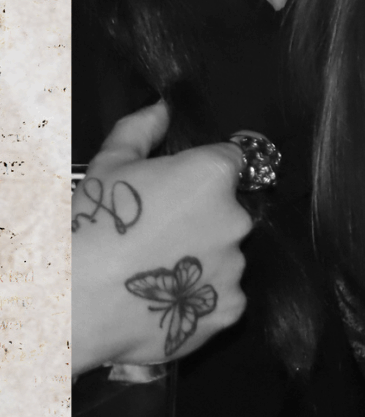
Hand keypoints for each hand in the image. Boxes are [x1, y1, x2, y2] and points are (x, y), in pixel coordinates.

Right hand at [72, 101, 253, 376]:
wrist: (78, 301)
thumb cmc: (92, 225)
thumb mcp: (109, 164)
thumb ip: (142, 129)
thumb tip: (162, 108)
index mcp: (212, 175)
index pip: (234, 161)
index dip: (206, 174)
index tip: (183, 190)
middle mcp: (235, 217)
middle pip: (230, 211)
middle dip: (203, 218)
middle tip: (158, 234)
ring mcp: (235, 266)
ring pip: (226, 254)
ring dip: (203, 258)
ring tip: (156, 268)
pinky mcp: (229, 308)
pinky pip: (222, 296)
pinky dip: (200, 298)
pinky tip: (165, 297)